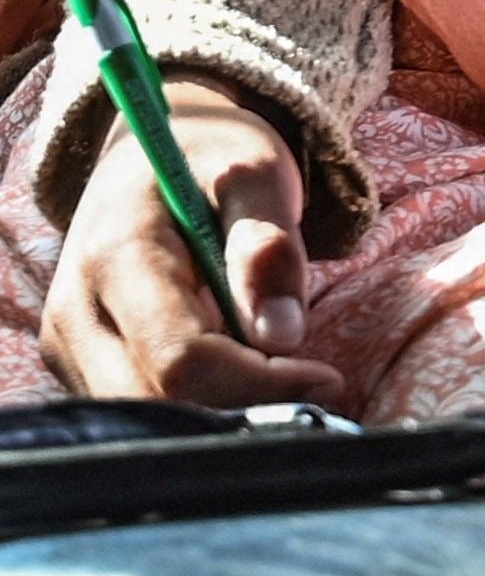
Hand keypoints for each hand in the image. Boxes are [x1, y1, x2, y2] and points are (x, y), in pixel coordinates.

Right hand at [43, 78, 340, 406]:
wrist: (146, 160)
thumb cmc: (212, 161)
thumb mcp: (258, 176)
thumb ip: (268, 246)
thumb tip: (282, 334)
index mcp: (115, 258)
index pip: (182, 358)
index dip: (259, 380)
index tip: (325, 375)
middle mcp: (75, 311)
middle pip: (159, 400)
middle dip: (242, 402)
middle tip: (308, 380)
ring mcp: (69, 344)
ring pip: (148, 415)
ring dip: (222, 405)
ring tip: (274, 364)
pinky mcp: (80, 364)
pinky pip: (140, 406)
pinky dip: (199, 402)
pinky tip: (239, 367)